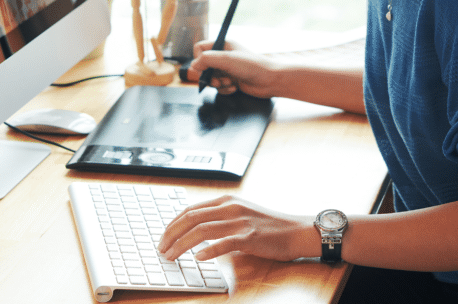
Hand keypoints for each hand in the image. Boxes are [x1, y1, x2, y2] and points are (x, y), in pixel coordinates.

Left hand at [158, 195, 316, 262]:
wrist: (296, 230)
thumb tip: (194, 229)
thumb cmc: (267, 225)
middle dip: (171, 234)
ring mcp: (240, 222)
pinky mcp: (250, 237)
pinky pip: (224, 243)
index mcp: (226, 200)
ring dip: (182, 244)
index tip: (163, 237)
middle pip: (191, 218)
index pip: (190, 210)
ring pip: (202, 230)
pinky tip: (198, 258)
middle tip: (161, 249)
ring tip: (171, 255)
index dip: (172, 224)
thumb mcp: (241, 213)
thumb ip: (220, 217)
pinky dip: (208, 250)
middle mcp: (231, 207)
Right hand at [186, 39, 278, 97]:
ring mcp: (227, 69)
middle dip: (209, 76)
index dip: (199, 59)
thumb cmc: (253, 66)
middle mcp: (224, 56)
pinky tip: (234, 87)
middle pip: (203, 67)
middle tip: (218, 80)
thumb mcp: (227, 59)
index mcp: (222, 45)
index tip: (205, 67)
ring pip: (210, 78)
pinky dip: (225, 89)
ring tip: (229, 82)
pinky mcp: (231, 80)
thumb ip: (207, 60)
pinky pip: (219, 87)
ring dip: (218, 84)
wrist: (270, 80)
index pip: (200, 49)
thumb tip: (194, 66)